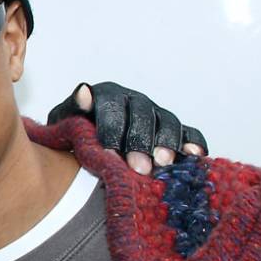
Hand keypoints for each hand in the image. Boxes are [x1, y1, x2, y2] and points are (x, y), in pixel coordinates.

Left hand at [49, 82, 206, 174]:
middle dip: (141, 143)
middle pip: (142, 117)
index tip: (110, 156)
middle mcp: (135, 101)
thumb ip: (72, 110)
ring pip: (167, 122)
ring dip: (167, 142)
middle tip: (139, 168)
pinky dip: (194, 142)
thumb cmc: (72, 136)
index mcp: (108, 96)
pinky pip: (189, 132)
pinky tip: (197, 155)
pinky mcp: (173, 129)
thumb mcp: (63, 123)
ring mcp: (156, 114)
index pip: (112, 109)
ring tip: (164, 163)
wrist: (84, 144)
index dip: (112, 132)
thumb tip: (83, 92)